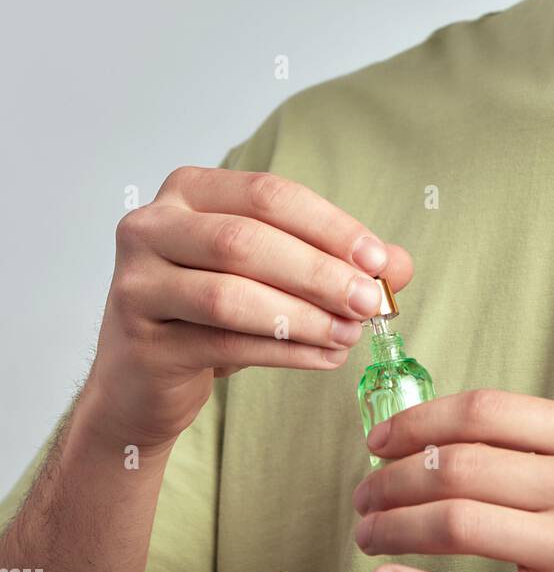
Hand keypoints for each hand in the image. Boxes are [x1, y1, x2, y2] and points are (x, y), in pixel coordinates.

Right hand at [86, 167, 411, 450]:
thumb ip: (332, 260)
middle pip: (245, 241)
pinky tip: (325, 357)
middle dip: (318, 272)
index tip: (377, 259)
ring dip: (303, 315)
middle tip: (370, 301)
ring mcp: (136, 283)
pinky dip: (284, 351)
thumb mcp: (271, 274)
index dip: (327, 225)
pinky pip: (223, 343)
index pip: (267, 195)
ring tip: (351, 333)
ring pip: (230, 294)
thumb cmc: (209, 312)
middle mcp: (152, 226)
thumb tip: (398, 266)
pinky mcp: (140, 340)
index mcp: (188, 190)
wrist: (140, 381)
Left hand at [352, 389, 553, 571]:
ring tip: (370, 532)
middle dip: (391, 478)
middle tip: (363, 494)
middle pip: (459, 466)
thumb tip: (425, 433)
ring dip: (394, 526)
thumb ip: (532, 439)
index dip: (416, 420)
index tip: (378, 439)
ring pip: (455, 523)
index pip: (483, 410)